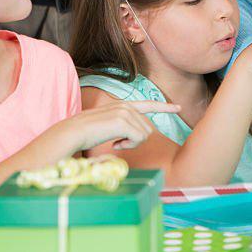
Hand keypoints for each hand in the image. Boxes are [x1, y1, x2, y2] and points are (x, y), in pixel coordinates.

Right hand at [61, 100, 179, 151]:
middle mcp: (126, 106)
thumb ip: (126, 125)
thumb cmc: (88, 134)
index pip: (148, 105)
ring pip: (145, 135)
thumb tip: (144, 133)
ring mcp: (125, 112)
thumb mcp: (109, 125)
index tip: (179, 108)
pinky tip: (115, 145)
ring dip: (132, 143)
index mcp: (123, 105)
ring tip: (115, 142)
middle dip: (136, 139)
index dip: (164, 107)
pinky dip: (129, 146)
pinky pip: (139, 139)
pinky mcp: (123, 121)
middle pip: (148, 128)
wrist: (73, 133)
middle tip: (118, 143)